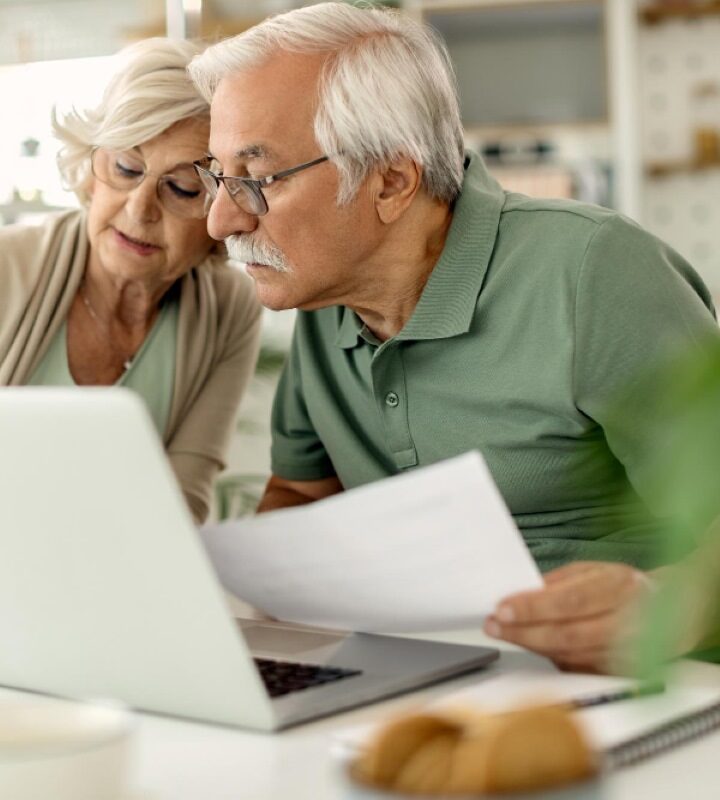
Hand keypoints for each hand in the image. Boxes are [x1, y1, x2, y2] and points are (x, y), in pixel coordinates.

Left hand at [483, 561, 652, 672]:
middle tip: (493, 625)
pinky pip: (577, 668)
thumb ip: (558, 582)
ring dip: (532, 645)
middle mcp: (626, 621)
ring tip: (504, 633)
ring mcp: (625, 652)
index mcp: (619, 587)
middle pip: (566, 634)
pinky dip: (550, 658)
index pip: (569, 600)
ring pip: (570, 655)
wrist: (672, 613)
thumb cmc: (624, 587)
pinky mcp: (619, 673)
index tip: (502, 608)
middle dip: (523, 631)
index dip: (533, 607)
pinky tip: (532, 646)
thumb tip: (520, 591)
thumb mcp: (593, 570)